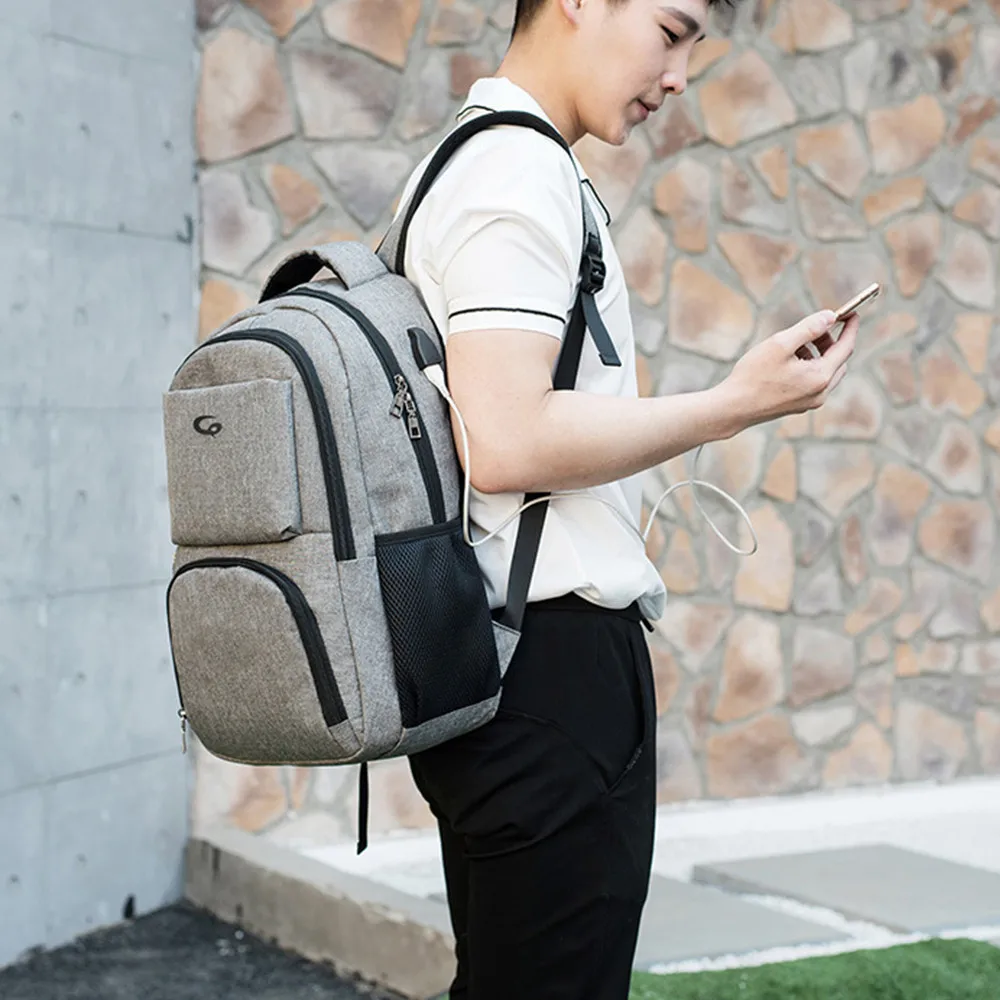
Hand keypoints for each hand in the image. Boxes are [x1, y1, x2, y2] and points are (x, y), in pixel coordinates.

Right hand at [721, 309, 858, 429]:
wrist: (733, 409)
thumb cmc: (753, 376)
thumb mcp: (780, 344)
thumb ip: (808, 328)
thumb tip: (830, 316)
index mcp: (820, 377)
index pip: (846, 348)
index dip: (850, 328)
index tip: (852, 313)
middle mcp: (820, 393)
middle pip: (838, 361)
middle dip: (831, 341)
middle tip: (816, 327)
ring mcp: (810, 402)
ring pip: (826, 372)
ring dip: (819, 354)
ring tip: (796, 343)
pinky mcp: (798, 406)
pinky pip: (814, 382)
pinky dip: (809, 367)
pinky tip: (788, 361)